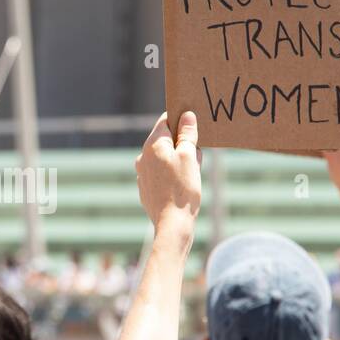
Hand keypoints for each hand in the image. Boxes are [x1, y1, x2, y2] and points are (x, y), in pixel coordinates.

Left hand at [136, 111, 201, 235]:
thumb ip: (187, 134)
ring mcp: (143, 173)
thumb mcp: (190, 156)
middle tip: (196, 155)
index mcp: (153, 145)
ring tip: (191, 173)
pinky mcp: (146, 187)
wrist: (172, 223)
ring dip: (179, 159)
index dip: (180, 119)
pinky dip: (172, 173)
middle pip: (165, 140)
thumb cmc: (183, 188)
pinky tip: (183, 185)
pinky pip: (161, 173)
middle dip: (183, 143)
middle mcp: (143, 157)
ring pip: (164, 157)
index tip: (193, 124)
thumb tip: (186, 115)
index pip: (165, 121)